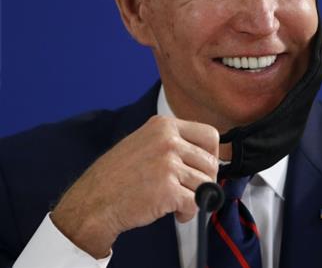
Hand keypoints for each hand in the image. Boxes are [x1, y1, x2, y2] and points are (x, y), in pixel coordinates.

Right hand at [50, 115, 218, 257]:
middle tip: (190, 191)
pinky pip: (197, 202)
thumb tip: (208, 156)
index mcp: (164, 126)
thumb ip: (174, 143)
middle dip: (205, 180)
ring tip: (178, 204)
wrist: (92, 203)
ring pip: (206, 183)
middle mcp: (168, 141)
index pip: (210, 135)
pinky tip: (176, 214)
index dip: (212, 155)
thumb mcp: (144, 143)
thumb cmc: (117, 177)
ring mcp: (168, 164)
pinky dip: (189, 212)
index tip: (204, 168)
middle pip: (211, 162)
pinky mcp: (168, 189)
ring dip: (196, 198)